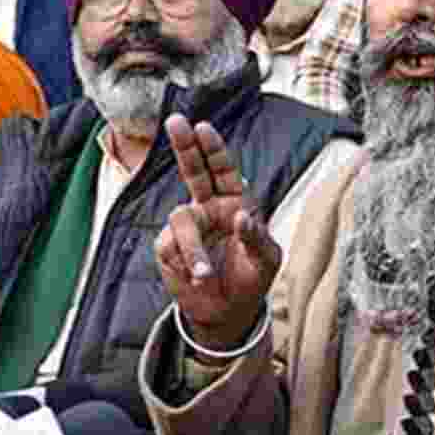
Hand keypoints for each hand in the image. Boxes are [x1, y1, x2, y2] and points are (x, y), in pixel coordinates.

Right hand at [155, 114, 280, 350]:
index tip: (203, 127)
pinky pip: (170, 247)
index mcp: (234, 202)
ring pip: (180, 220)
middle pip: (193, 170)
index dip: (213, 149)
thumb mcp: (266, 260)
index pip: (223, 169)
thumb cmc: (252, 278)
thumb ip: (257, 237)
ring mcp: (187, 226)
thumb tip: (241, 216)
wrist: (227, 312)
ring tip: (206, 276)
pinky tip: (198, 279)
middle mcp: (208, 207)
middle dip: (184, 146)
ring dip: (193, 249)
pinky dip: (186, 265)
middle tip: (175, 122)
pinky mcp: (168, 248)